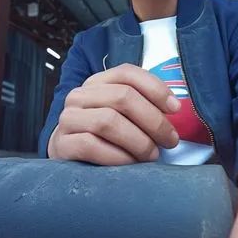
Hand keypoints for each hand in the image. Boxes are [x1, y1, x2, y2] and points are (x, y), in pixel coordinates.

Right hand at [48, 63, 180, 163]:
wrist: (68, 156)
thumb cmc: (105, 135)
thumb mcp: (123, 114)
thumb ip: (142, 104)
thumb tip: (174, 108)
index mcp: (97, 82)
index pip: (128, 73)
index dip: (155, 88)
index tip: (176, 109)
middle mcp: (80, 95)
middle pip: (122, 97)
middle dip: (153, 120)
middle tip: (170, 140)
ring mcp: (68, 118)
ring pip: (108, 121)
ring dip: (138, 140)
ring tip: (152, 155)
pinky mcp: (61, 144)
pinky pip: (91, 145)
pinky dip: (117, 156)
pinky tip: (131, 164)